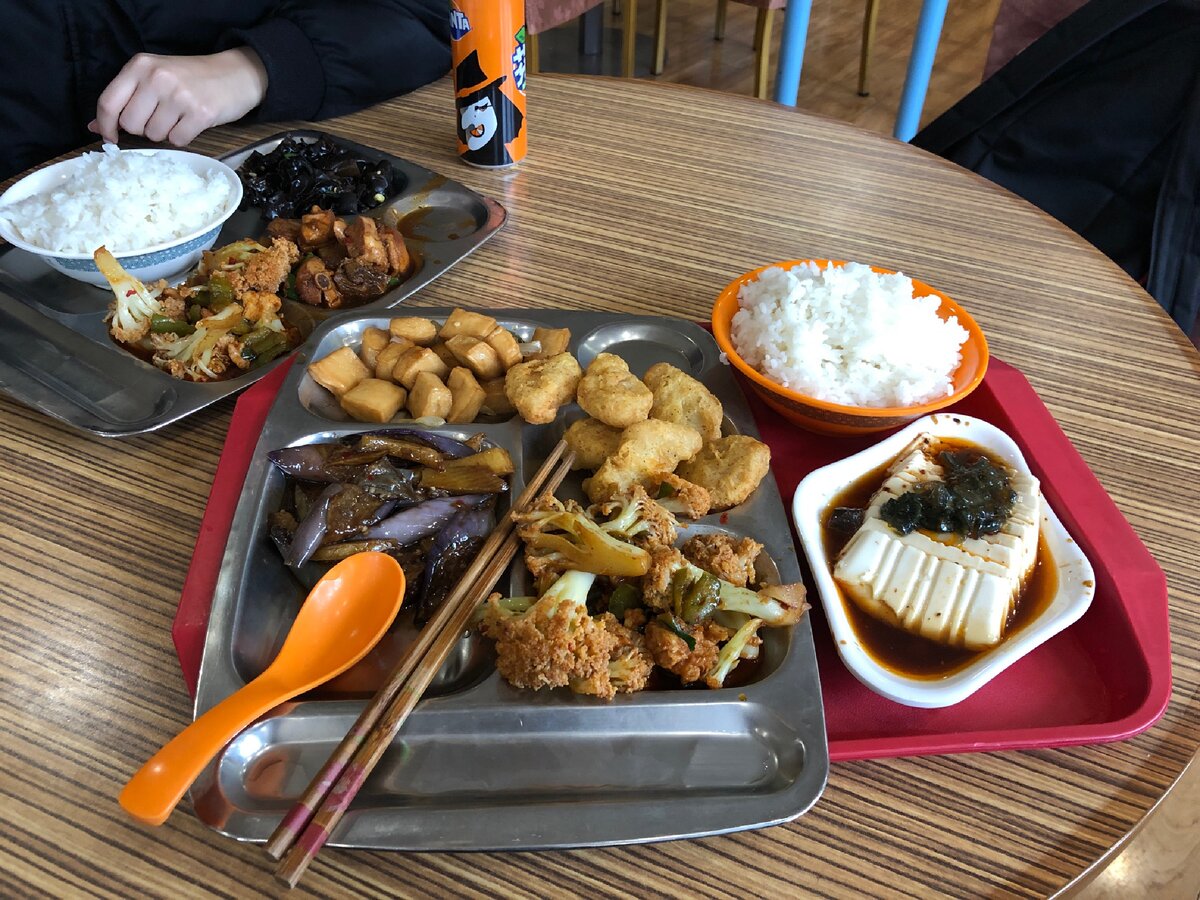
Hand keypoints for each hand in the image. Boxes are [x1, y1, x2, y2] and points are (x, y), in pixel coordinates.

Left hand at [89, 48, 267, 146]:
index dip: (106, 125)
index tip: (111, 136)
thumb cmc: (192, 78)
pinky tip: (191, 123)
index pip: (108, 102)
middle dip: (142, 129)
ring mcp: (179, 96)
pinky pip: (177, 141)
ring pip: (154, 135)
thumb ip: (125, 98)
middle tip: (159, 119)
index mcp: (140, 66)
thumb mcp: (154, 77)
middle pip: (131, 124)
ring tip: (178, 118)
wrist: (235, 74)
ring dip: (164, 133)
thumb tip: (95, 127)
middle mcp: (157, 78)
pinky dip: (182, 138)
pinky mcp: (200, 113)